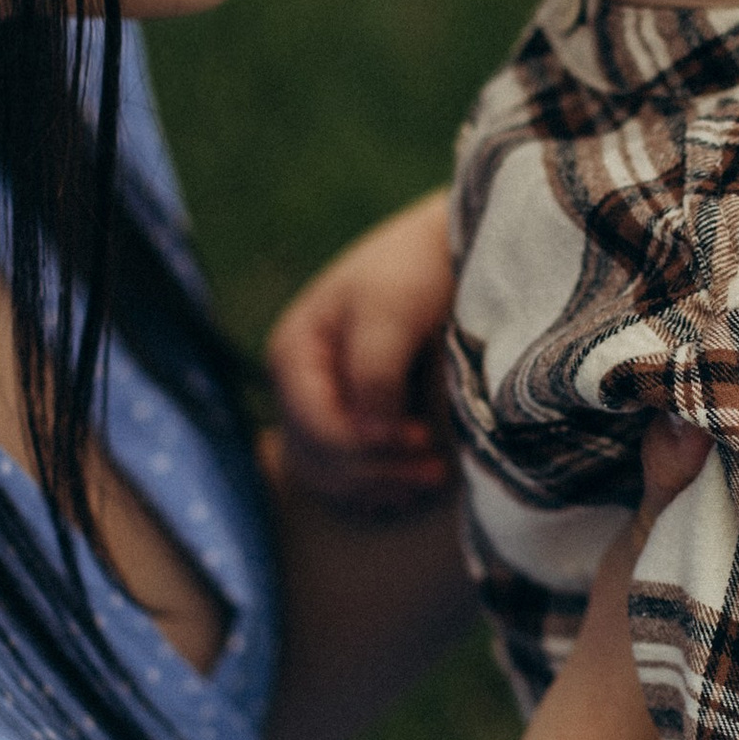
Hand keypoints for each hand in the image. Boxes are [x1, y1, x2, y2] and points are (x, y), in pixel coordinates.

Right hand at [267, 190, 456, 518]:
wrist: (445, 248)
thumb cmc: (416, 269)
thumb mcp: (391, 310)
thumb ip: (375, 372)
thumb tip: (371, 436)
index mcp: (293, 352)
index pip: (316, 425)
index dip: (365, 445)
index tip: (422, 439)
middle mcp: (295, 384)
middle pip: (319, 455)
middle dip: (376, 471)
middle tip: (435, 472)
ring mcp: (316, 404)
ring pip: (327, 471)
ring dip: (375, 485)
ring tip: (428, 482)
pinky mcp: (344, 417)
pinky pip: (342, 472)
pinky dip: (371, 486)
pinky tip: (406, 490)